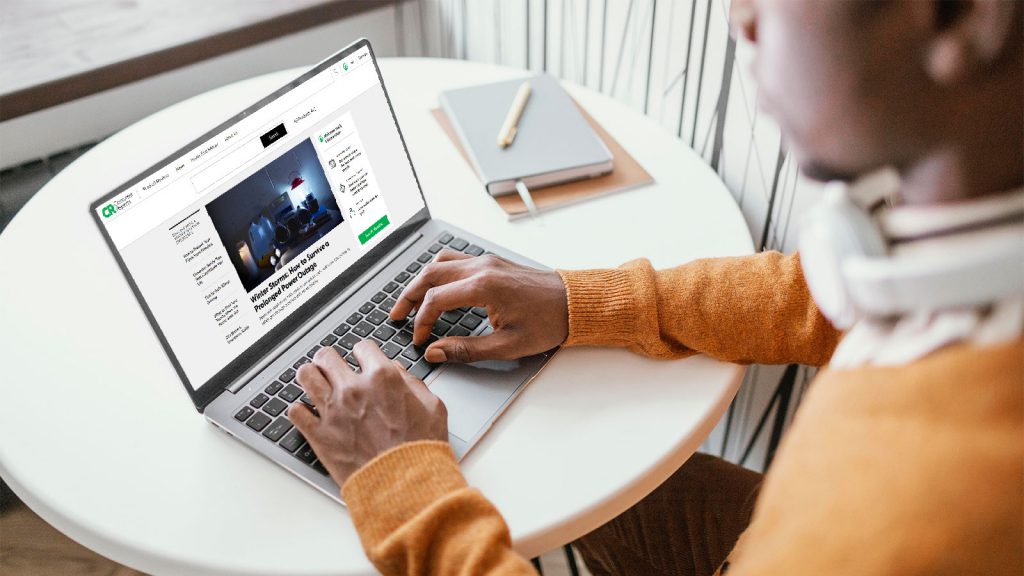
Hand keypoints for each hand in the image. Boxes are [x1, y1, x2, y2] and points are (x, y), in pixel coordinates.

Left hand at [288, 341, 447, 484]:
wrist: (405, 484)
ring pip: (306, 376)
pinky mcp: (319, 435)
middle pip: (326, 356)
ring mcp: (333, 411)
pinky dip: (299, 410)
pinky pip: (295, 412)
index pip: (363, 347)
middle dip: (330, 359)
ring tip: (314, 380)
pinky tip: (306, 412)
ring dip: (310, 375)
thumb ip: (412, 383)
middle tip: (331, 366)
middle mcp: (354, 389)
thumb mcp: (432, 407)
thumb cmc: (421, 449)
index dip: (363, 353)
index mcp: (382, 378)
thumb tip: (398, 373)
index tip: (362, 359)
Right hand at [389, 249, 568, 362]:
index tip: (420, 339)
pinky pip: (455, 260)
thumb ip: (466, 350)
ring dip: (421, 281)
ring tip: (410, 302)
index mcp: (483, 287)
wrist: (574, 303)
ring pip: (440, 263)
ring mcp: (486, 261)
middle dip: (409, 296)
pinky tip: (435, 288)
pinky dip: (438, 272)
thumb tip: (436, 352)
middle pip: (430, 275)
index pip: (435, 300)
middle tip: (396, 316)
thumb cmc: (548, 323)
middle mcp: (481, 268)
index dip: (421, 322)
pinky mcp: (492, 262)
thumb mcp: (507, 346)